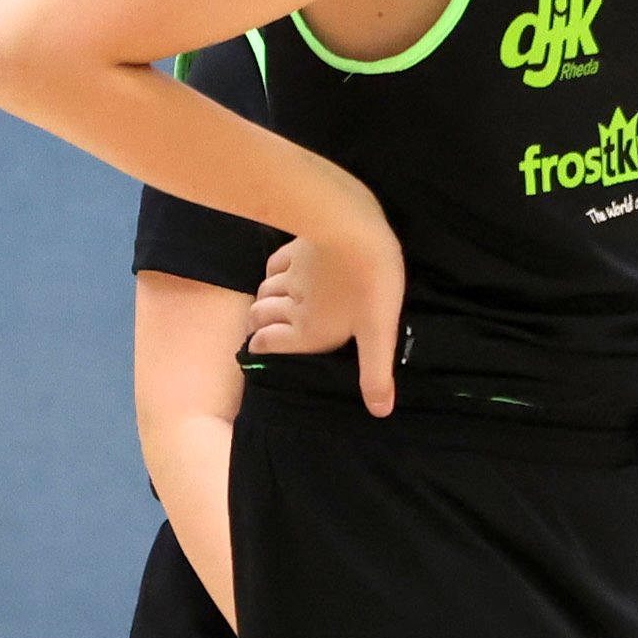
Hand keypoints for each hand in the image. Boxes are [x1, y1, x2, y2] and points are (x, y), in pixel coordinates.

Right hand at [245, 215, 407, 415]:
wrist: (352, 225)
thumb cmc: (369, 283)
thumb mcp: (379, 333)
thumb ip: (375, 373)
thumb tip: (379, 412)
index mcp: (307, 331)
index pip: (266, 344)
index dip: (259, 349)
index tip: (259, 351)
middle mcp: (290, 305)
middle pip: (258, 317)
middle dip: (258, 325)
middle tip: (265, 329)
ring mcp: (290, 275)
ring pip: (264, 290)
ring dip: (266, 300)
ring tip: (275, 305)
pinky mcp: (295, 248)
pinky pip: (274, 264)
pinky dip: (273, 273)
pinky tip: (284, 273)